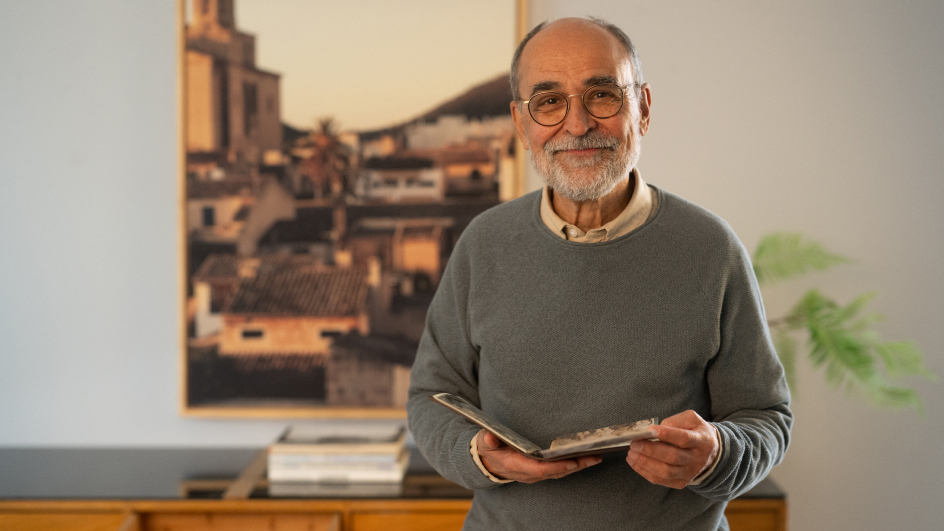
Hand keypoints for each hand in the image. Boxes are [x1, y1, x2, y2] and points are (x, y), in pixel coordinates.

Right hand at [476, 430, 601, 483]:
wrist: (488, 463)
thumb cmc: (488, 450)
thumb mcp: (485, 443)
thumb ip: (487, 440)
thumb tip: (490, 436)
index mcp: (517, 466)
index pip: (539, 470)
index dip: (555, 467)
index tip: (571, 462)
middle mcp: (529, 473)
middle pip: (555, 472)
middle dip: (575, 466)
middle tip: (593, 457)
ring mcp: (536, 474)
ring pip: (560, 473)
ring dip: (578, 466)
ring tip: (595, 457)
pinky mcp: (541, 472)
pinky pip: (559, 471)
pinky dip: (573, 465)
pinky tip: (585, 458)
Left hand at [625, 410, 719, 488]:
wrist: (710, 453)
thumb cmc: (696, 432)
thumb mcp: (691, 419)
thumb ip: (676, 421)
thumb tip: (657, 429)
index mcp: (702, 441)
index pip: (684, 439)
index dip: (667, 435)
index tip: (650, 430)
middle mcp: (697, 459)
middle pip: (672, 457)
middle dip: (650, 450)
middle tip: (634, 443)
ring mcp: (689, 473)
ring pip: (666, 472)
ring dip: (645, 463)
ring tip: (631, 453)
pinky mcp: (680, 482)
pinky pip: (660, 480)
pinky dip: (644, 472)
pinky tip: (634, 462)